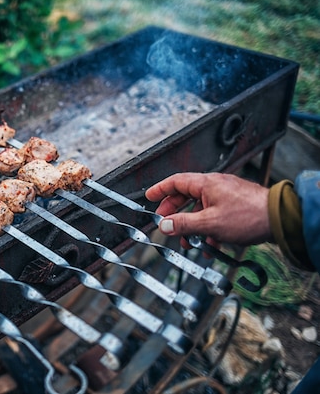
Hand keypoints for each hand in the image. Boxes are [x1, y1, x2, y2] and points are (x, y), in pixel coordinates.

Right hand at [145, 172, 272, 246]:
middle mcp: (215, 186)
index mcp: (206, 184)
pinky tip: (210, 246)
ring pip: (201, 209)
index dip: (160, 189)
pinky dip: (208, 230)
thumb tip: (164, 225)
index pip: (176, 181)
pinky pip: (215, 216)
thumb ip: (184, 224)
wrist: (279, 219)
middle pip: (187, 196)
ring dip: (193, 227)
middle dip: (175, 212)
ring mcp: (226, 195)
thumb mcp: (209, 223)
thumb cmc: (248, 216)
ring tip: (190, 242)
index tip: (149, 197)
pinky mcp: (235, 206)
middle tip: (165, 223)